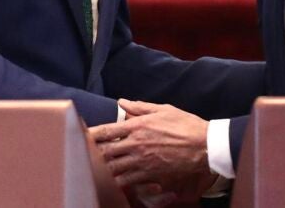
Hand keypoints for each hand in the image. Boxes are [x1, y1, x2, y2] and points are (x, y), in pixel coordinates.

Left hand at [89, 99, 214, 196]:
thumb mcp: (163, 109)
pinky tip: (112, 181)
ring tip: (93, 169)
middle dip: (92, 153)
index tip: (80, 134)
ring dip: (102, 169)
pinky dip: (116, 182)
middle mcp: (136, 144)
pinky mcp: (149, 175)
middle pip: (105, 151)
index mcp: (137, 126)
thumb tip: (122, 102)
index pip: (107, 130)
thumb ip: (140, 107)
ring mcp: (141, 161)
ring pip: (112, 168)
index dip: (90, 133)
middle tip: (82, 154)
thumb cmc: (185, 125)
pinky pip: (126, 181)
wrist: (204, 146)